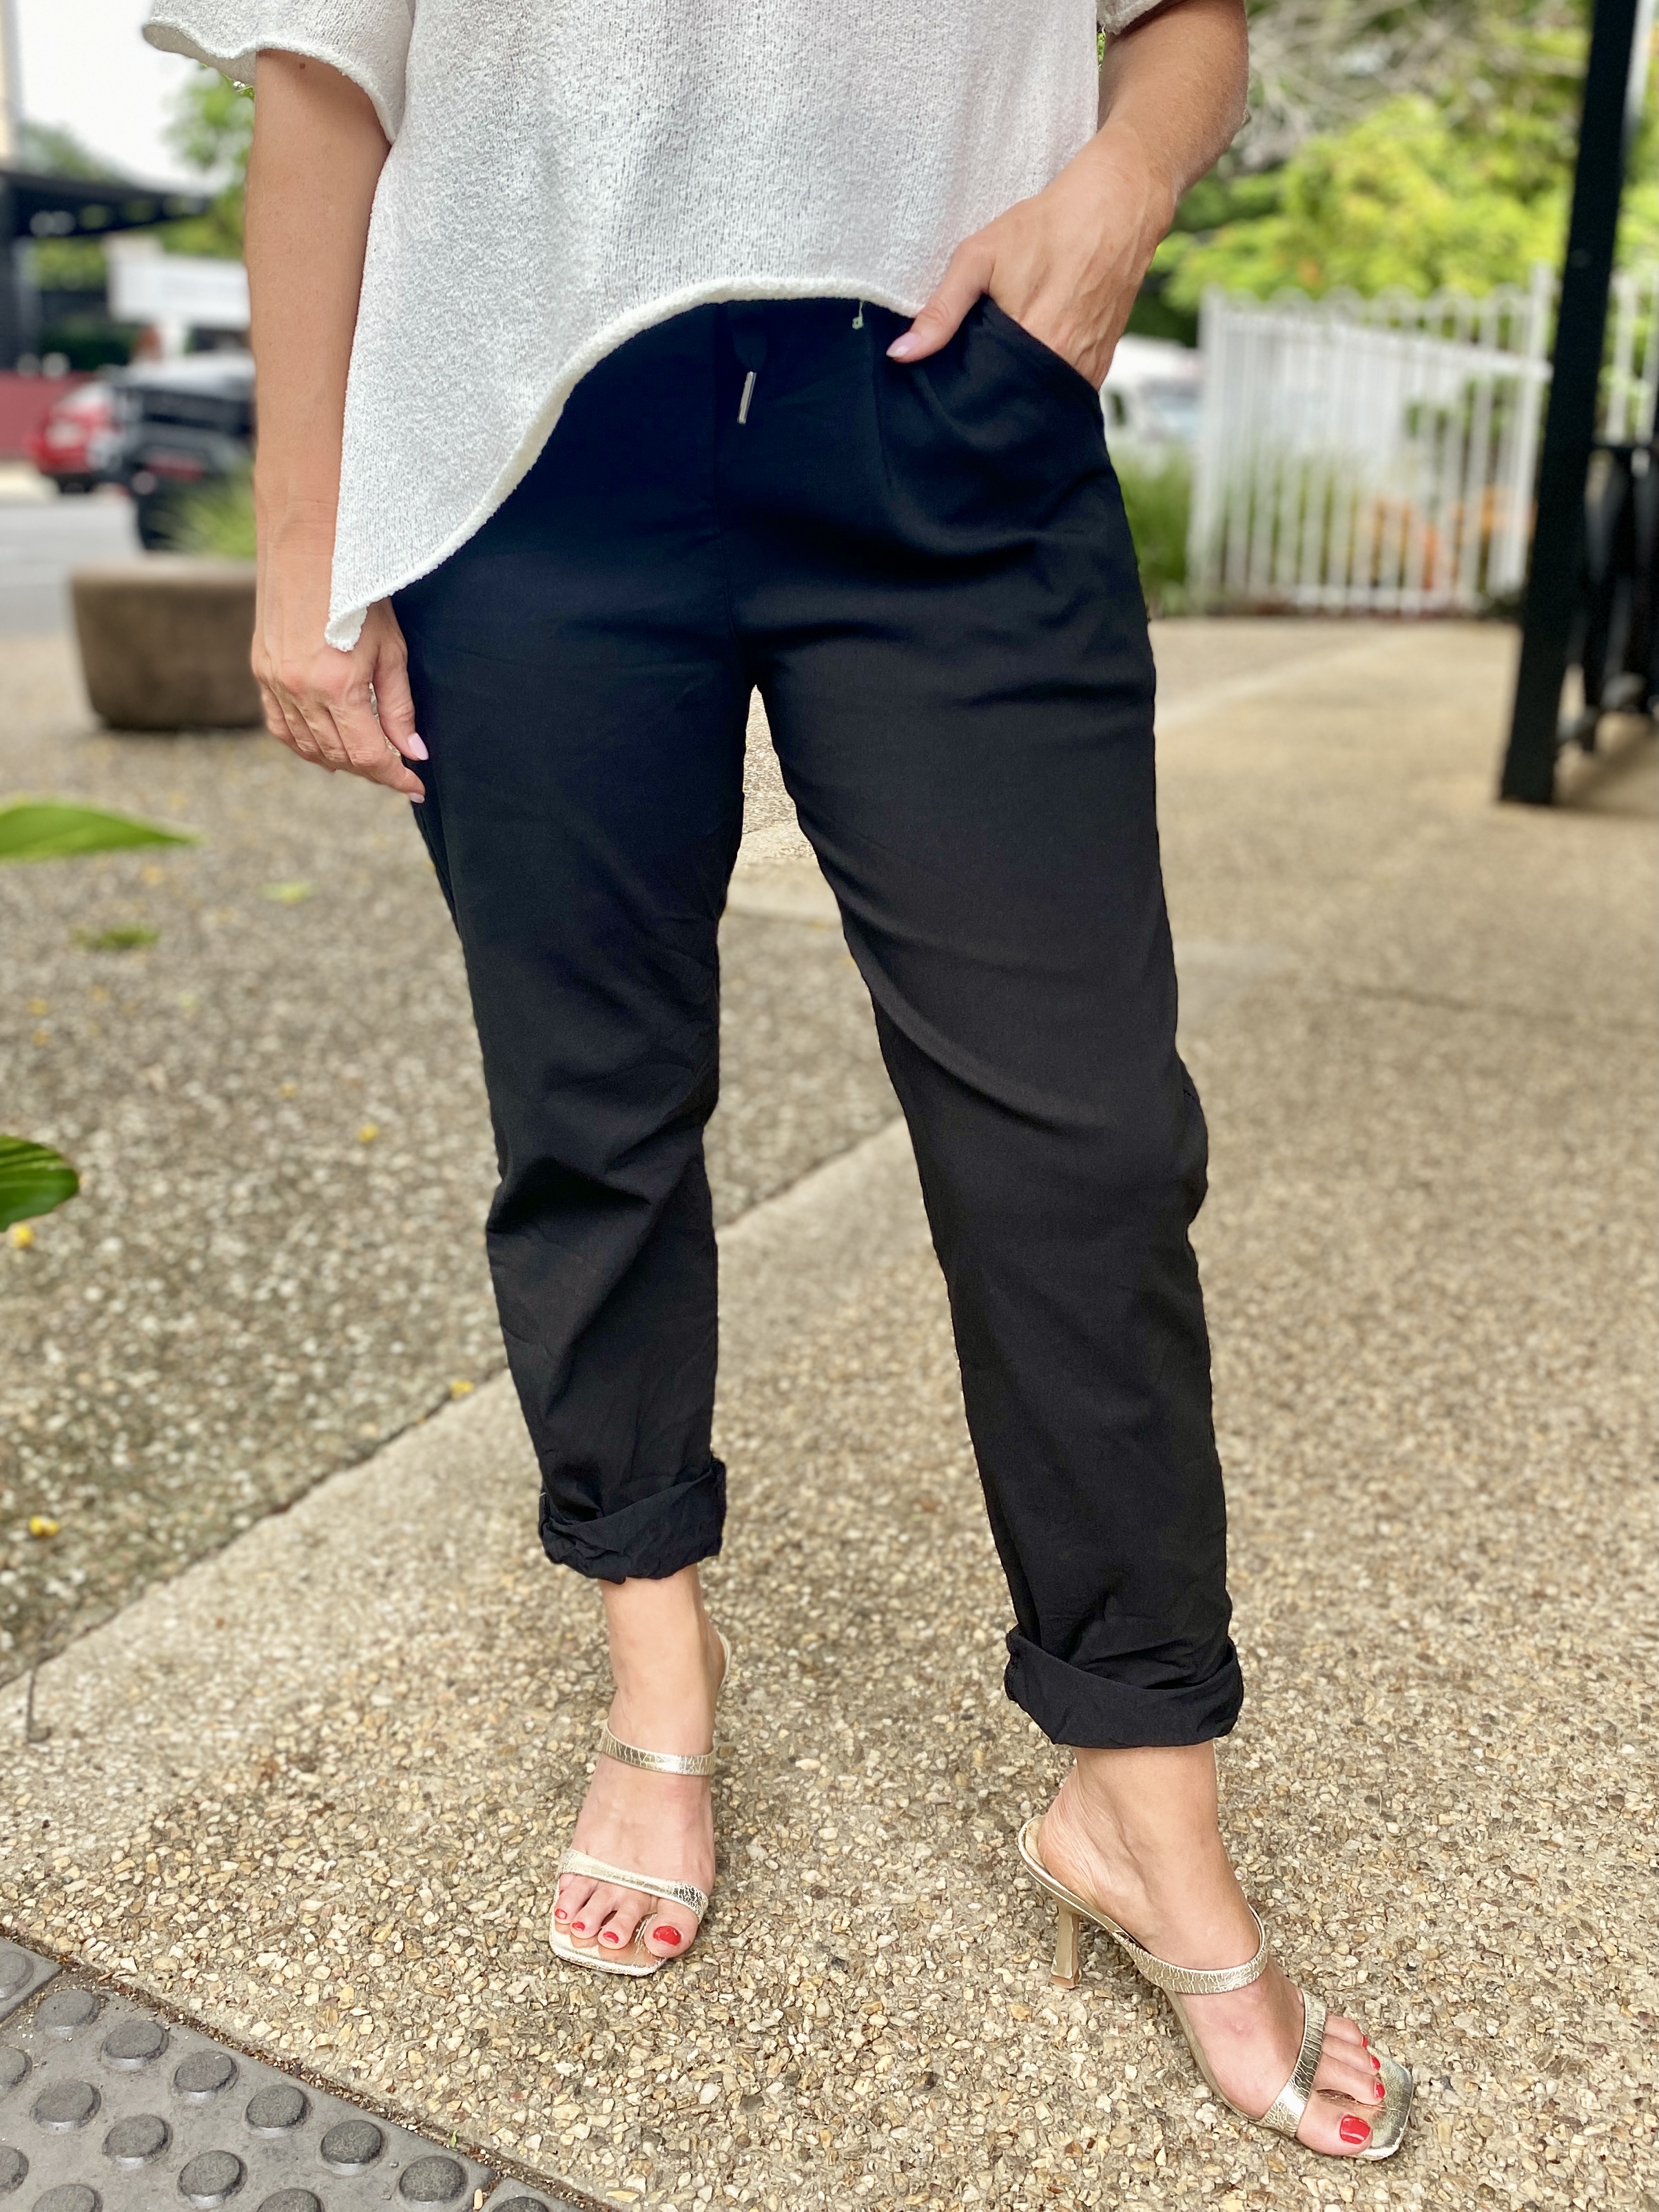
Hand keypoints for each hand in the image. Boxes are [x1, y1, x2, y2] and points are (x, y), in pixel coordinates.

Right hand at [252, 511, 425, 800]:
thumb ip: (399, 707)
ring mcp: (274, 682)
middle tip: (398, 772)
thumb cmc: (359, 591)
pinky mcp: (261, 671)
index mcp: (337, 687)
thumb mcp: (391, 650)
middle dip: (372, 770)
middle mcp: (300, 691)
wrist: (308, 545)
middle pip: (339, 755)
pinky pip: (280, 725)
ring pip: (307, 746)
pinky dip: (303, 744)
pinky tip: (324, 749)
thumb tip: (413, 752)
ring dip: (339, 761)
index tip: (415, 786)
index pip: (368, 754)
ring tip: (367, 762)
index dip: (394, 776)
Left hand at [887, 119, 1177, 388]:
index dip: (964, 398)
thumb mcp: (980, 257)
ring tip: (999, 380)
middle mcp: (1063, 366)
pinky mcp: (1101, 365)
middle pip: (1014, 405)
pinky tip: (1029, 373)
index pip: (986, 397)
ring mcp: (1087, 369)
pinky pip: (1066, 393)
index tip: (947, 393)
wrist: (1117, 208)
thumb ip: (941, 310)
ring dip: (1019, 397)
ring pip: (1041, 402)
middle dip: (990, 402)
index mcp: (1032, 346)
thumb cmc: (1046, 226)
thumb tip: (900, 354)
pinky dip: (1046, 390)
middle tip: (970, 387)